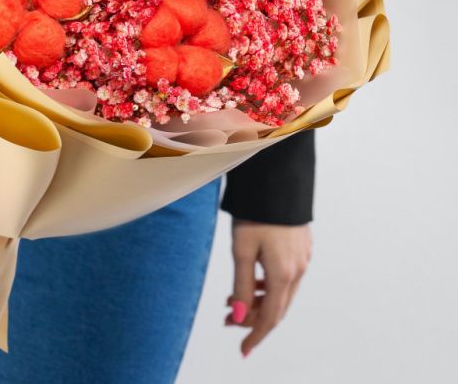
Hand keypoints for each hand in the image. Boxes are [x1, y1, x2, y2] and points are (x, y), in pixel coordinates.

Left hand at [225, 219, 311, 357]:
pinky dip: (269, 285)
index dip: (255, 335)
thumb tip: (238, 317)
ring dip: (259, 301)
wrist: (278, 181)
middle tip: (228, 320)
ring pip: (283, 292)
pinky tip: (252, 280)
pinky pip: (287, 277)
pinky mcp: (302, 246)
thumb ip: (240, 285)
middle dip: (253, 318)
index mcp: (283, 274)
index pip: (270, 317)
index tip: (242, 350)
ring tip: (233, 299)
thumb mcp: (242, 250)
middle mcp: (298, 269)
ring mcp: (303, 258)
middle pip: (277, 307)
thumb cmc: (256, 213)